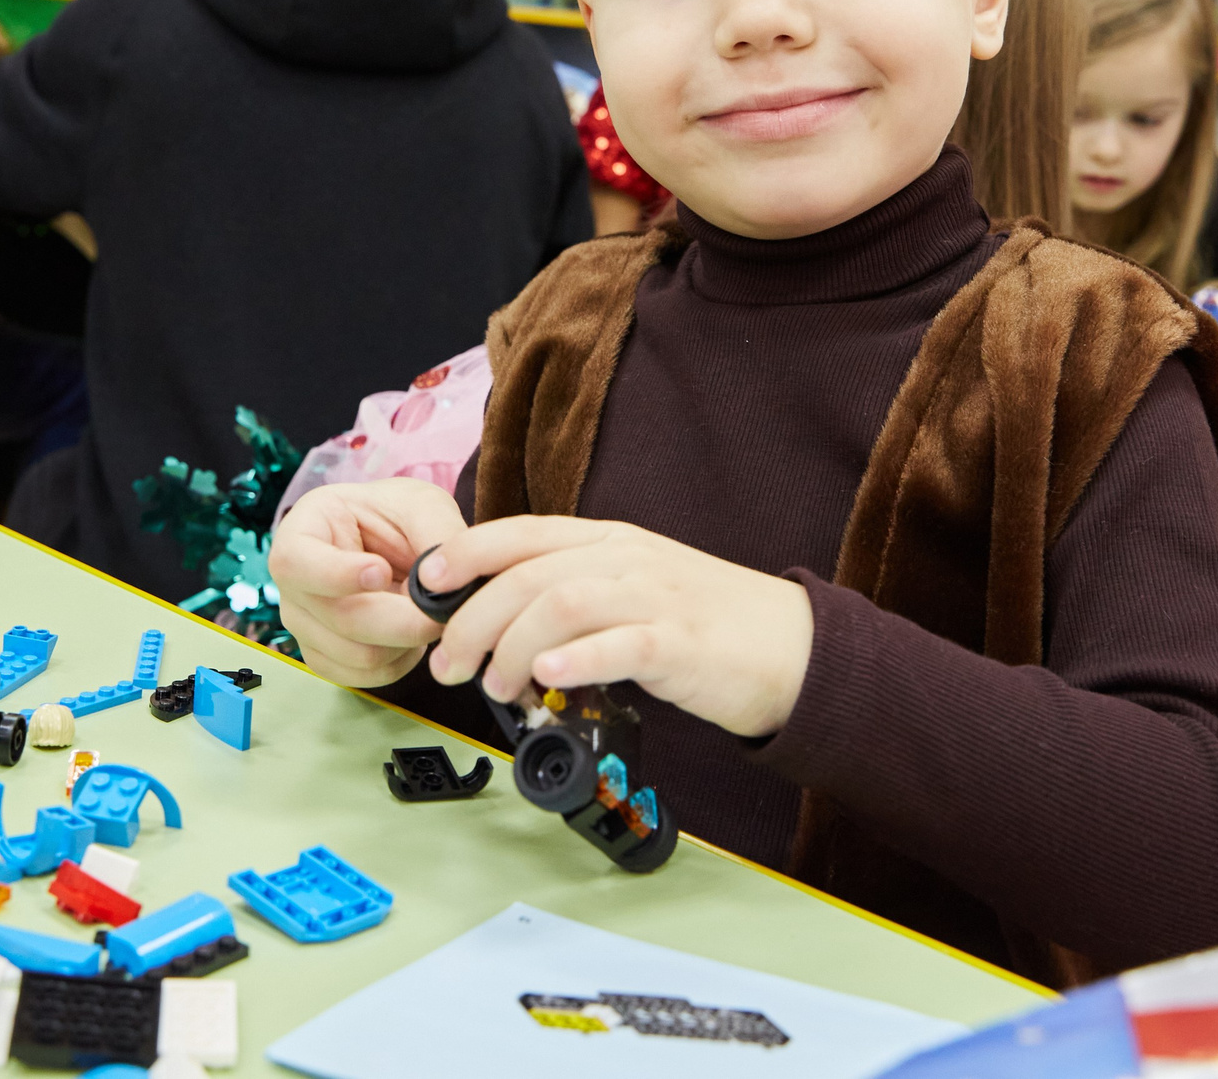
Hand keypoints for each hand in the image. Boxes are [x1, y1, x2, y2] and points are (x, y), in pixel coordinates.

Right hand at [267, 478, 464, 687]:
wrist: (392, 543)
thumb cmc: (396, 515)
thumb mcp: (421, 504)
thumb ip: (436, 532)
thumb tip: (440, 580)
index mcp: (301, 531)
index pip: (296, 562)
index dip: (337, 574)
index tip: (381, 571)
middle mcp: (292, 584)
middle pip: (338, 618)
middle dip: (401, 619)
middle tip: (441, 609)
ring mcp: (303, 625)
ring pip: (357, 654)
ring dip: (405, 641)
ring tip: (426, 614)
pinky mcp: (324, 657)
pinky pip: (363, 676)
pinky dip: (399, 662)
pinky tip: (411, 637)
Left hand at [418, 519, 814, 738]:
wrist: (789, 648)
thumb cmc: (704, 626)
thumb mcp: (632, 592)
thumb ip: (574, 597)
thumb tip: (501, 629)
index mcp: (609, 543)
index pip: (523, 533)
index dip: (467, 553)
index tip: (428, 583)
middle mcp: (626, 559)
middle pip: (529, 574)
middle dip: (474, 620)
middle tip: (451, 665)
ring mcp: (655, 597)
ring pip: (562, 603)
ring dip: (514, 645)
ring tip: (496, 685)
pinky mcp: (680, 643)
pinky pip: (620, 642)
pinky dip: (577, 657)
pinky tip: (551, 675)